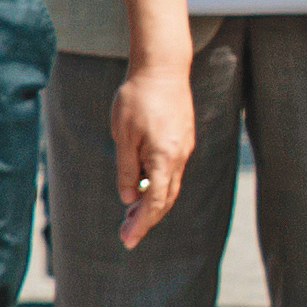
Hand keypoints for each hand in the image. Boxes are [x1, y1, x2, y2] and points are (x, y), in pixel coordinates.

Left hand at [110, 56, 196, 246]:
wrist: (163, 66)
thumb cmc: (137, 98)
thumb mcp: (123, 135)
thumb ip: (127, 169)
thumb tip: (129, 197)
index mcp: (164, 158)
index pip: (155, 203)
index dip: (141, 224)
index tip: (128, 240)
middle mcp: (179, 157)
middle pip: (166, 199)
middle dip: (146, 220)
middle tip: (126, 235)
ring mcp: (184, 147)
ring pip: (170, 185)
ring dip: (152, 203)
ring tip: (130, 214)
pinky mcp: (183, 138)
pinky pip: (172, 170)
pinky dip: (158, 185)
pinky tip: (143, 185)